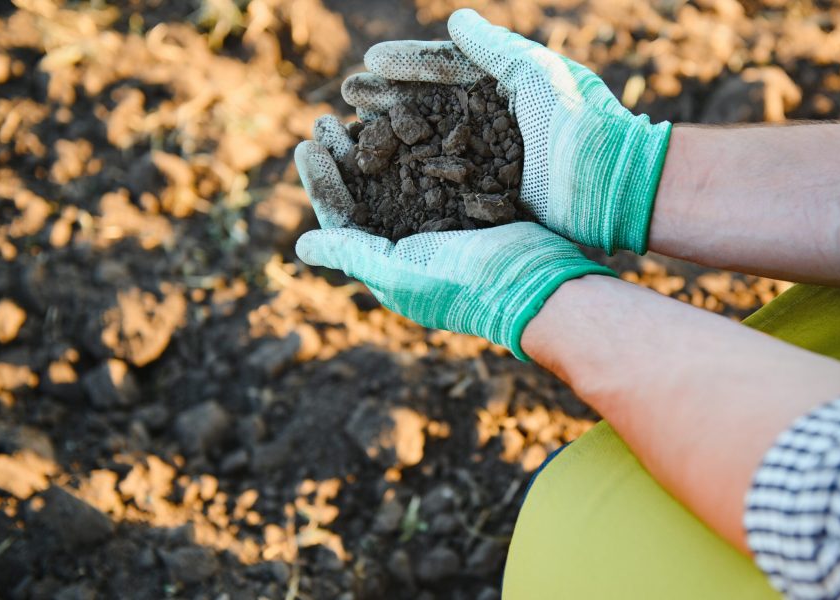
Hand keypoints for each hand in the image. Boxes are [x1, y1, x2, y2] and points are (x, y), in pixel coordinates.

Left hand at [294, 121, 613, 359]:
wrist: (540, 284)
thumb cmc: (466, 284)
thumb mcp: (401, 271)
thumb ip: (352, 253)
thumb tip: (299, 244)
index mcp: (389, 266)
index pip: (343, 221)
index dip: (323, 184)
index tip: (306, 145)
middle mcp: (412, 245)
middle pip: (367, 194)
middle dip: (345, 156)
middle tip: (326, 120)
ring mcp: (443, 226)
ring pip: (399, 177)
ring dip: (377, 145)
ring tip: (358, 112)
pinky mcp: (473, 207)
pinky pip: (436, 170)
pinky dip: (418, 144)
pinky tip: (408, 116)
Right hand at [340, 9, 671, 254]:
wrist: (611, 185)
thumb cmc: (579, 123)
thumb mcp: (536, 73)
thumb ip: (494, 48)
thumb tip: (455, 18)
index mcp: (502, 91)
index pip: (446, 71)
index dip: (409, 65)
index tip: (371, 61)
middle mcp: (490, 127)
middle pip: (427, 108)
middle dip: (386, 99)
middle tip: (346, 94)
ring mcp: (486, 165)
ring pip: (425, 146)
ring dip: (387, 138)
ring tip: (349, 130)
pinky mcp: (485, 201)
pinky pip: (438, 186)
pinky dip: (406, 178)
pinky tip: (375, 174)